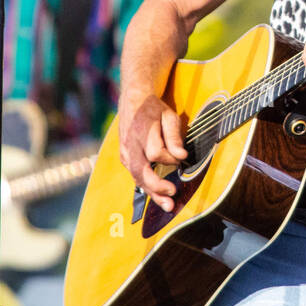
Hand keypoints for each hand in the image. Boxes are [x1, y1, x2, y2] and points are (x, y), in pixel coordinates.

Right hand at [117, 90, 188, 211]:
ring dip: (152, 193)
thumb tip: (181, 156)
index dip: (170, 159)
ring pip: (136, 177)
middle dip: (157, 186)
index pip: (156, 153)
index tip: (181, 157)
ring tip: (167, 205)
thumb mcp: (169, 116)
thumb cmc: (154, 109)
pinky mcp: (125, 158)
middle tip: (172, 194)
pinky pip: (135, 175)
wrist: (133, 100)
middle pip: (141, 170)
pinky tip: (158, 195)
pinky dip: (147, 186)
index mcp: (142, 131)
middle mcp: (130, 144)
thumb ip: (174, 136)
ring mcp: (125, 152)